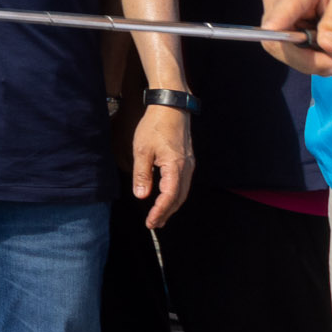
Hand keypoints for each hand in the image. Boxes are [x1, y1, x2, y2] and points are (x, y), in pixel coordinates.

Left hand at [129, 101, 191, 228]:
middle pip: (178, 198)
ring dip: (171, 206)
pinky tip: (166, 197)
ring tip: (159, 216)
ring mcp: (189, 164)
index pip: (169, 197)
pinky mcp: (188, 160)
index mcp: (175, 167)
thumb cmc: (155, 126)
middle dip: (166, 213)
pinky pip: (183, 183)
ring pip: (182, 192)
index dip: (160, 212)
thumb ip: (142, 174)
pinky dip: (175, 194)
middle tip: (154, 224)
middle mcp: (187, 168)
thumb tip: (141, 196)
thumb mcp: (142, 149)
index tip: (150, 223)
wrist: (171, 106)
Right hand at [260, 0, 331, 75]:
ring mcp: (283, 25)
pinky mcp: (291, 41)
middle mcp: (281, 5)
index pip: (280, 12)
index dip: (277, 31)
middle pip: (284, 45)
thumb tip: (326, 46)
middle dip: (323, 58)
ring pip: (298, 59)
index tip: (284, 44)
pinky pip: (306, 62)